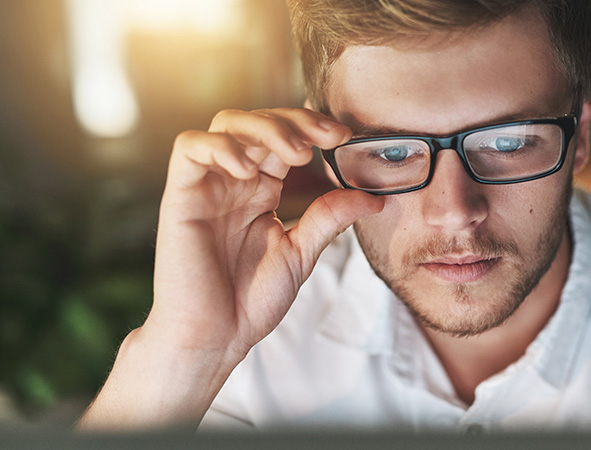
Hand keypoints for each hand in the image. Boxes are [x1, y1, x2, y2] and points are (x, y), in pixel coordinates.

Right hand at [79, 108, 382, 428]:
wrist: (214, 338)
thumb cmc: (250, 300)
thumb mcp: (300, 252)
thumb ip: (330, 218)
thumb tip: (375, 197)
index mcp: (262, 191)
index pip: (284, 139)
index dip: (312, 127)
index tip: (344, 136)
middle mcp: (234, 181)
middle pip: (259, 122)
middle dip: (295, 121)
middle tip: (327, 138)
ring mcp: (207, 186)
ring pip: (226, 125)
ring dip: (264, 128)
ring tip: (295, 155)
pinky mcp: (180, 196)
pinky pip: (189, 148)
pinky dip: (220, 148)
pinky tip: (249, 172)